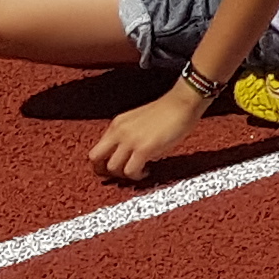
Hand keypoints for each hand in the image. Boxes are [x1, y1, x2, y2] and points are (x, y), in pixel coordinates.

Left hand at [90, 84, 205, 181]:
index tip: (114, 168)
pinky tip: (147, 171)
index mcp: (117, 125)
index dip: (102, 163)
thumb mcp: (139, 121)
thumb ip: (129, 136)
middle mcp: (118, 132)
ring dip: (124, 175)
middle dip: (104, 171)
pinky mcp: (143, 149)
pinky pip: (131, 171)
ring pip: (113, 168)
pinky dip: (137, 176)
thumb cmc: (168, 111)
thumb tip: (129, 156)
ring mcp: (130, 140)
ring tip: (138, 172)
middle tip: (119, 175)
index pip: (96, 149)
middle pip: (95, 159)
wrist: (183, 102)